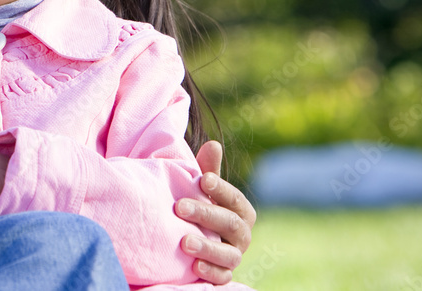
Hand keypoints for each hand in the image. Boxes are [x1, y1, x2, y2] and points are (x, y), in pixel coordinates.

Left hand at [176, 140, 256, 284]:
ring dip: (207, 248)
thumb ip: (208, 170)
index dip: (222, 189)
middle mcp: (242, 235)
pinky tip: (194, 267)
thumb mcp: (203, 190)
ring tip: (184, 242)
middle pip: (230, 224)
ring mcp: (234, 256)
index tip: (202, 179)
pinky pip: (222, 277)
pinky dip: (210, 272)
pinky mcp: (223, 275)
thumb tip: (213, 144)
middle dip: (206, 215)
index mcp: (240, 211)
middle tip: (179, 207)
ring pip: (229, 255)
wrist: (194, 240)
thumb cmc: (201, 206)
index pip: (235, 199)